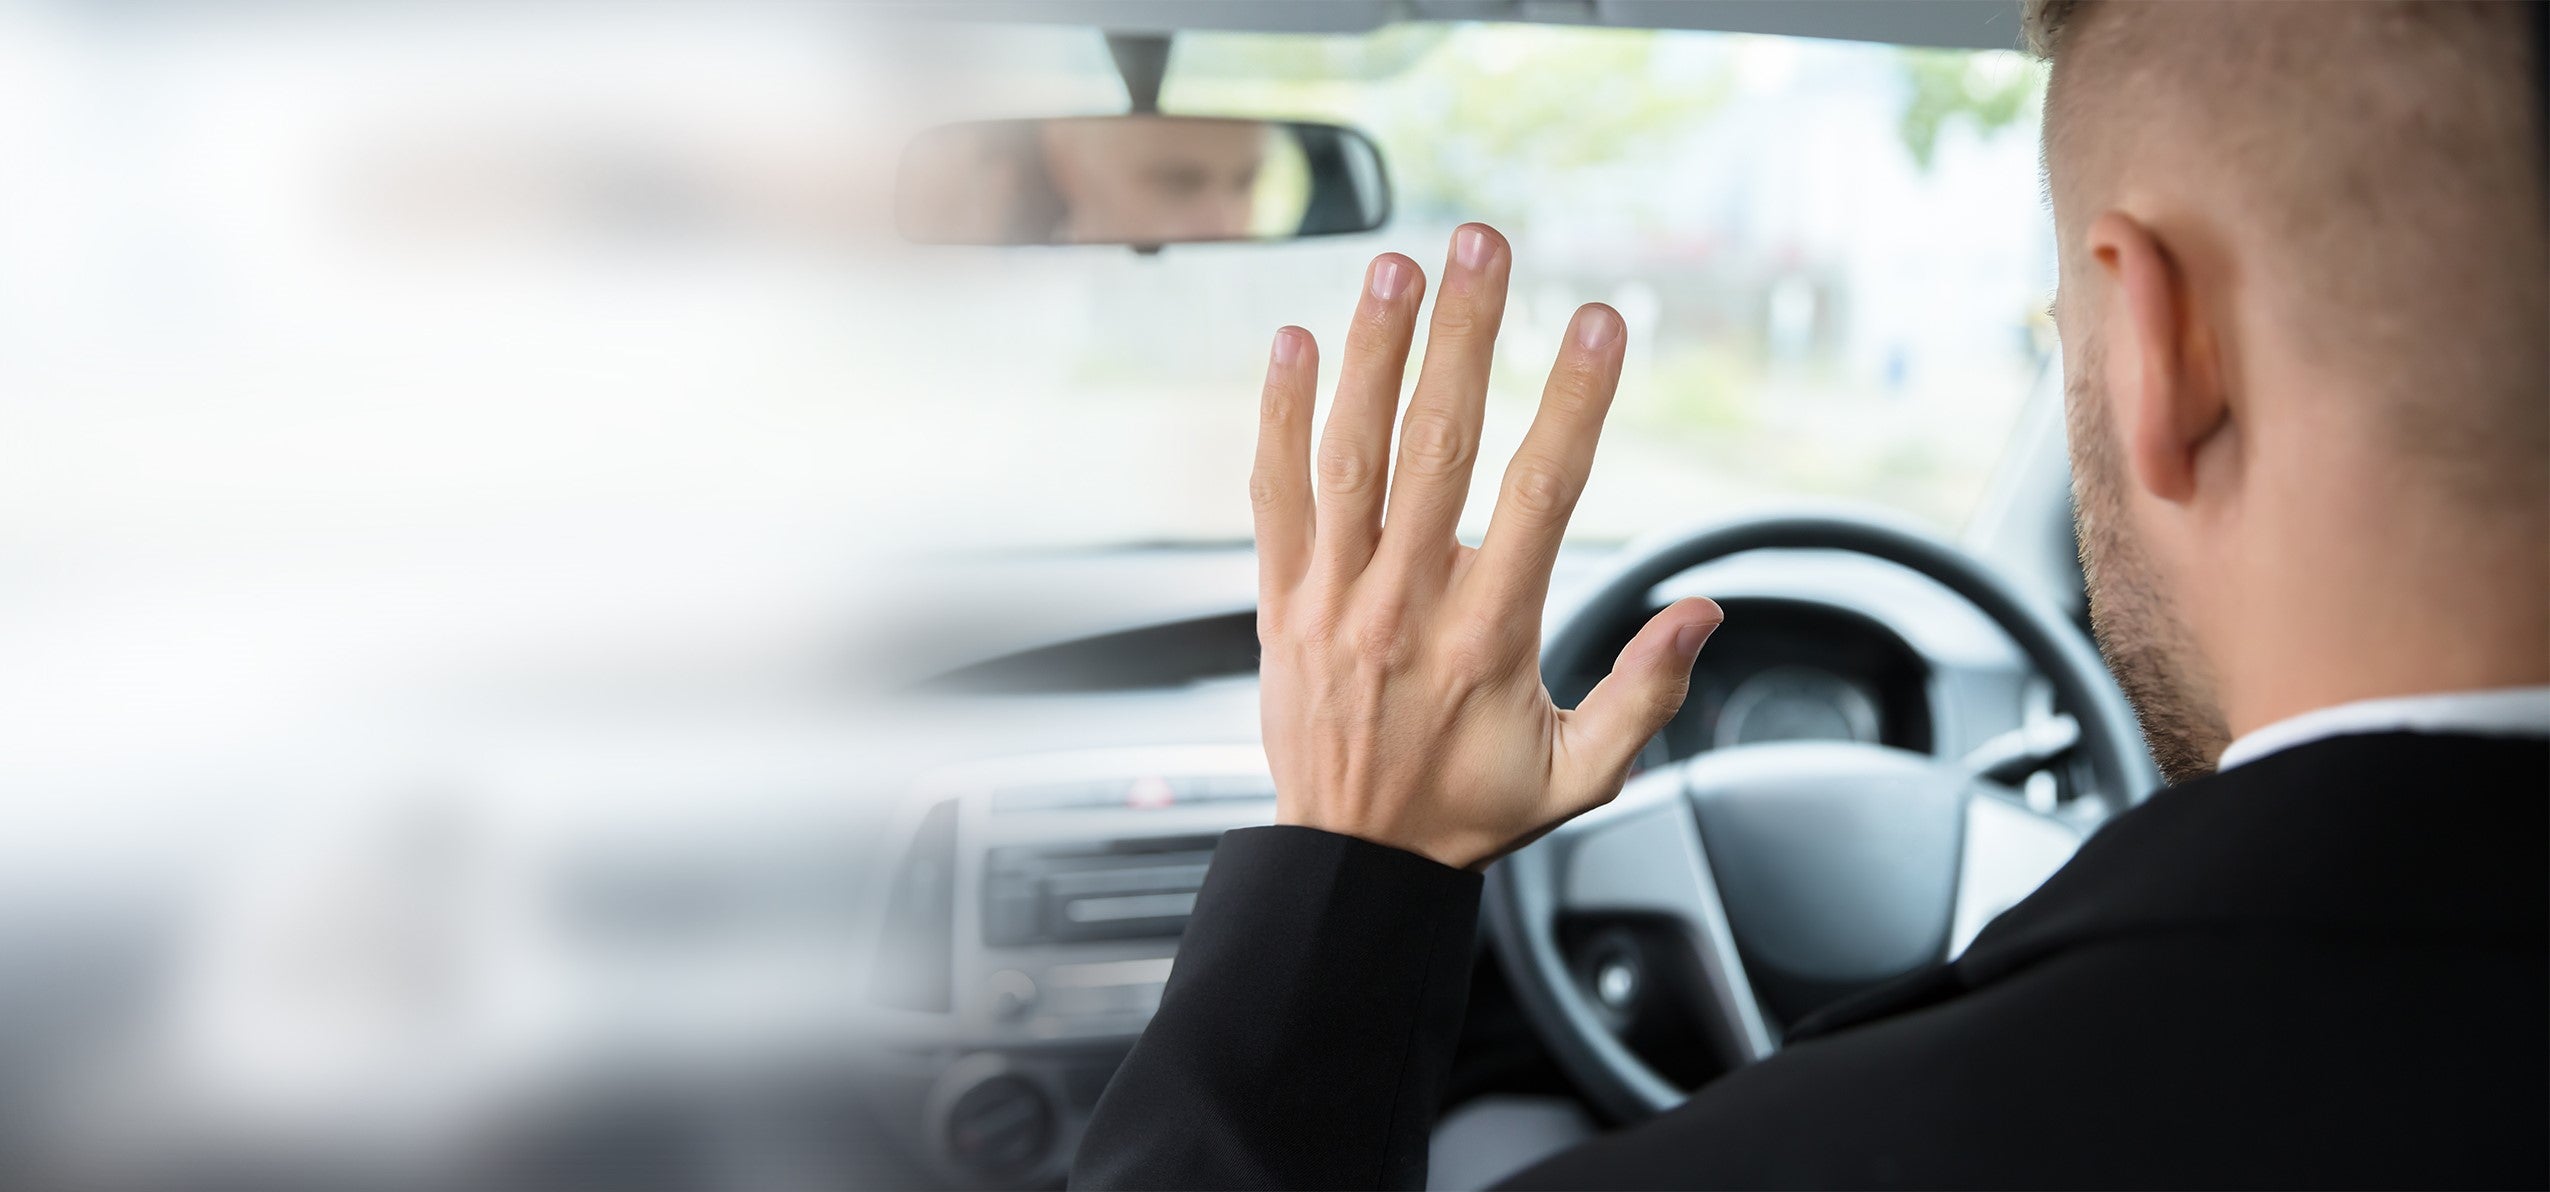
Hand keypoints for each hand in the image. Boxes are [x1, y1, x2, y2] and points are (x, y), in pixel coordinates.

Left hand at [1252, 224, 1723, 869]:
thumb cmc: (1468, 810)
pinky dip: (1277, 416)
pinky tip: (1290, 342)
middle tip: (1485, 242)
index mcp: (1489, 638)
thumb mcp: (1579, 776)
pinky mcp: (1278, 601)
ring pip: (1353, 453)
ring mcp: (1334, 598)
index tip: (1601, 320)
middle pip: (1440, 445)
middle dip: (1466, 335)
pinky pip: (1273, 494)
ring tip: (1397, 266)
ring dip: (1374, 351)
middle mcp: (1407, 604)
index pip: (1542, 495)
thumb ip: (1646, 693)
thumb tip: (1702, 612)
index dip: (1575, 402)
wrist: (1349, 864)